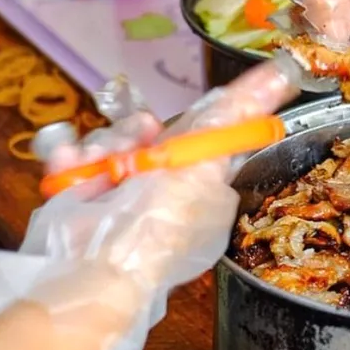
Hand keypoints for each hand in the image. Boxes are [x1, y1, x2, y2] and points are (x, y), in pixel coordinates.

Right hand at [30, 57, 301, 307]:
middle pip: (151, 138)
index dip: (191, 121)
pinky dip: (72, 164)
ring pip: (112, 145)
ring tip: (100, 163)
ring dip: (104, 147)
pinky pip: (78, 165)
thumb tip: (277, 79)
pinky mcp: (83, 202)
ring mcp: (121, 199)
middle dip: (137, 133)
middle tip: (140, 139)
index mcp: (200, 191)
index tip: (188, 112)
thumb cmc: (157, 228)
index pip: (202, 141)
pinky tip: (72, 166)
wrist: (95, 270)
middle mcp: (163, 194)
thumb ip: (232, 121)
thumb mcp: (204, 166)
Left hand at [210, 0, 349, 64]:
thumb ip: (325, 9)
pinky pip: (331, 5)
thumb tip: (335, 53)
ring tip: (285, 22)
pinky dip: (311, 15)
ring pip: (347, 24)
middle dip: (331, 50)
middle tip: (290, 42)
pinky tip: (288, 7)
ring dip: (317, 34)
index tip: (314, 65)